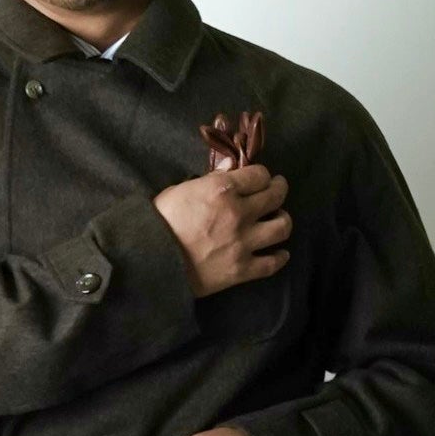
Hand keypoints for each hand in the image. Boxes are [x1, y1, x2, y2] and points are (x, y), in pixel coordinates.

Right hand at [151, 164, 290, 298]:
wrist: (151, 260)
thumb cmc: (160, 221)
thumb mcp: (181, 190)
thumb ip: (212, 179)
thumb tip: (232, 166)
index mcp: (223, 189)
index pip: (259, 175)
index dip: (261, 175)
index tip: (260, 178)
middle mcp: (239, 213)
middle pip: (276, 196)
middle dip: (279, 189)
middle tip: (277, 189)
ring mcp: (244, 242)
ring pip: (282, 227)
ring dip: (283, 220)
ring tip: (278, 219)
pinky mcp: (242, 269)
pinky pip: (272, 263)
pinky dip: (280, 257)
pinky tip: (281, 253)